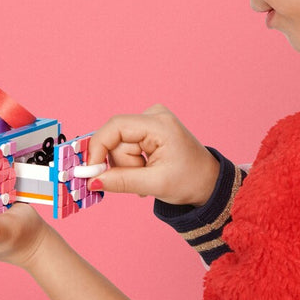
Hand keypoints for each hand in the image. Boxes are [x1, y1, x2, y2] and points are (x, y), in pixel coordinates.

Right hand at [87, 104, 219, 205]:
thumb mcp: (155, 184)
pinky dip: (132, 162)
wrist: (208, 182)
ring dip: (128, 166)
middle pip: (116, 139)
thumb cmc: (190, 181)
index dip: (98, 147)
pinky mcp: (148, 129)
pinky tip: (147, 171)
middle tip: (141, 180)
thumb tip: (91, 181)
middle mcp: (154, 116)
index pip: (115, 126)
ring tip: (148, 176)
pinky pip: (126, 145)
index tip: (91, 171)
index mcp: (160, 124)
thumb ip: (122, 181)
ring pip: (119, 145)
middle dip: (122, 164)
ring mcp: (151, 121)